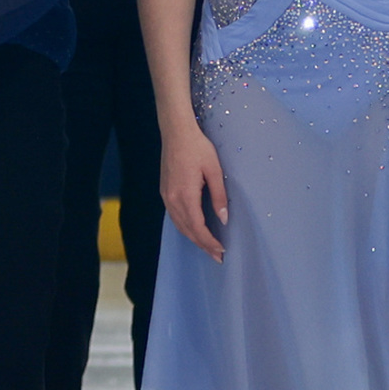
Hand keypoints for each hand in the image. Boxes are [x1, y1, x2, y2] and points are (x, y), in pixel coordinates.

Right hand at [160, 121, 230, 261]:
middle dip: (203, 245)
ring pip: (179, 225)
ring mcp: (166, 196)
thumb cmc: (198, 147)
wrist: (176, 132)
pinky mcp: (165, 191)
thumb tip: (223, 219)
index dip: (209, 242)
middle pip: (187, 230)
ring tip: (208, 247)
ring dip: (193, 238)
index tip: (221, 251)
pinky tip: (194, 230)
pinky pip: (174, 217)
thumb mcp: (214, 170)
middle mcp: (172, 199)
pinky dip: (185, 228)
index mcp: (185, 195)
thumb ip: (219, 196)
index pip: (197, 227)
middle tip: (217, 257)